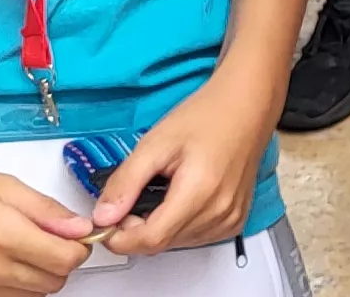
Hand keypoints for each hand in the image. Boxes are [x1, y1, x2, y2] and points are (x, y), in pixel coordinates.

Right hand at [0, 162, 92, 296]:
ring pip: (33, 295)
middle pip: (54, 281)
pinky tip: (3, 261)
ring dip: (38, 274)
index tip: (75, 233)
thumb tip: (80, 228)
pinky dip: (15, 285)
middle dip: (60, 259)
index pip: (66, 259)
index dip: (79, 246)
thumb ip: (45, 210)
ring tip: (21, 245)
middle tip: (48, 236)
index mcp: (0, 233)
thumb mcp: (1, 184)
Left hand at [88, 81, 268, 255]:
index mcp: (199, 192)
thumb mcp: (155, 143)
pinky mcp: (235, 221)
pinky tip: (178, 199)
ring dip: (157, 227)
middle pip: (162, 243)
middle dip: (136, 229)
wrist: (246, 107)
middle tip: (129, 197)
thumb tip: (103, 216)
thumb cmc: (206, 117)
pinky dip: (178, 226)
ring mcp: (230, 220)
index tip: (105, 222)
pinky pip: (196, 237)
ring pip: (177, 243)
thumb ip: (125, 181)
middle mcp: (219, 212)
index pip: (151, 240)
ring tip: (157, 192)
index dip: (120, 237)